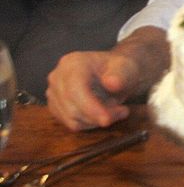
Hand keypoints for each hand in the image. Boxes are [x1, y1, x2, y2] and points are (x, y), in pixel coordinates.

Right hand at [46, 27, 169, 130]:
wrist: (116, 73)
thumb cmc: (121, 69)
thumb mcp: (127, 68)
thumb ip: (121, 75)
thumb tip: (111, 83)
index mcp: (73, 63)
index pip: (75, 90)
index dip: (90, 108)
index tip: (107, 119)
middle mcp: (58, 77)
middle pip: (72, 108)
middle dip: (98, 115)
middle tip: (123, 111)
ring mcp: (54, 92)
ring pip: (72, 119)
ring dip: (97, 120)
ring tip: (116, 109)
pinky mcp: (56, 107)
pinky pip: (72, 123)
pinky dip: (91, 123)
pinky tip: (104, 112)